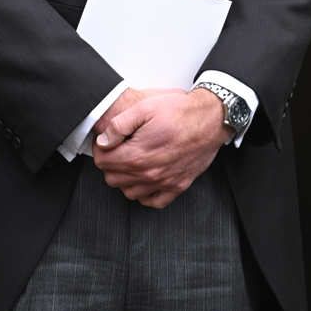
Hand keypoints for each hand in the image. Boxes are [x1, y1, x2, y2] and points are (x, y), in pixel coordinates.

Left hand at [91, 87, 231, 208]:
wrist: (210, 119)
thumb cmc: (180, 111)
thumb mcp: (144, 108)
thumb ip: (119, 125)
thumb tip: (103, 140)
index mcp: (137, 154)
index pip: (103, 162)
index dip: (100, 149)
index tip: (105, 141)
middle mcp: (149, 173)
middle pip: (113, 179)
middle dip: (110, 163)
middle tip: (117, 148)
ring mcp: (164, 183)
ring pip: (129, 192)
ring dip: (125, 178)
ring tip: (131, 160)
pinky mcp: (178, 186)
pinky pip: (153, 201)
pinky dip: (145, 194)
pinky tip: (146, 178)